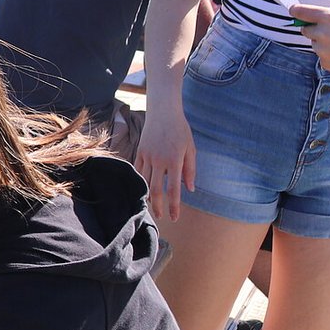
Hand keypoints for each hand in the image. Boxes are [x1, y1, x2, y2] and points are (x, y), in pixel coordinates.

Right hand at [132, 106, 195, 221]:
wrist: (163, 112)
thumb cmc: (180, 130)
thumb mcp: (190, 149)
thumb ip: (190, 170)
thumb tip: (189, 189)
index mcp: (174, 160)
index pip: (173, 189)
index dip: (174, 206)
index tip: (174, 217)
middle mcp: (159, 160)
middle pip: (156, 189)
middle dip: (157, 206)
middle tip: (160, 217)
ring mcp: (147, 156)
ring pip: (145, 182)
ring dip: (148, 196)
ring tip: (151, 206)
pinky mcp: (139, 152)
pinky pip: (138, 171)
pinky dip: (140, 182)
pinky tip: (143, 190)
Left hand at [291, 3, 329, 81]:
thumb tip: (317, 22)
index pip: (304, 12)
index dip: (297, 11)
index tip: (293, 11)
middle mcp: (322, 33)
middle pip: (305, 29)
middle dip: (313, 29)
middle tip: (329, 32)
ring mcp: (322, 49)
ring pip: (315, 44)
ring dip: (324, 44)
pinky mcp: (325, 62)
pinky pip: (322, 56)